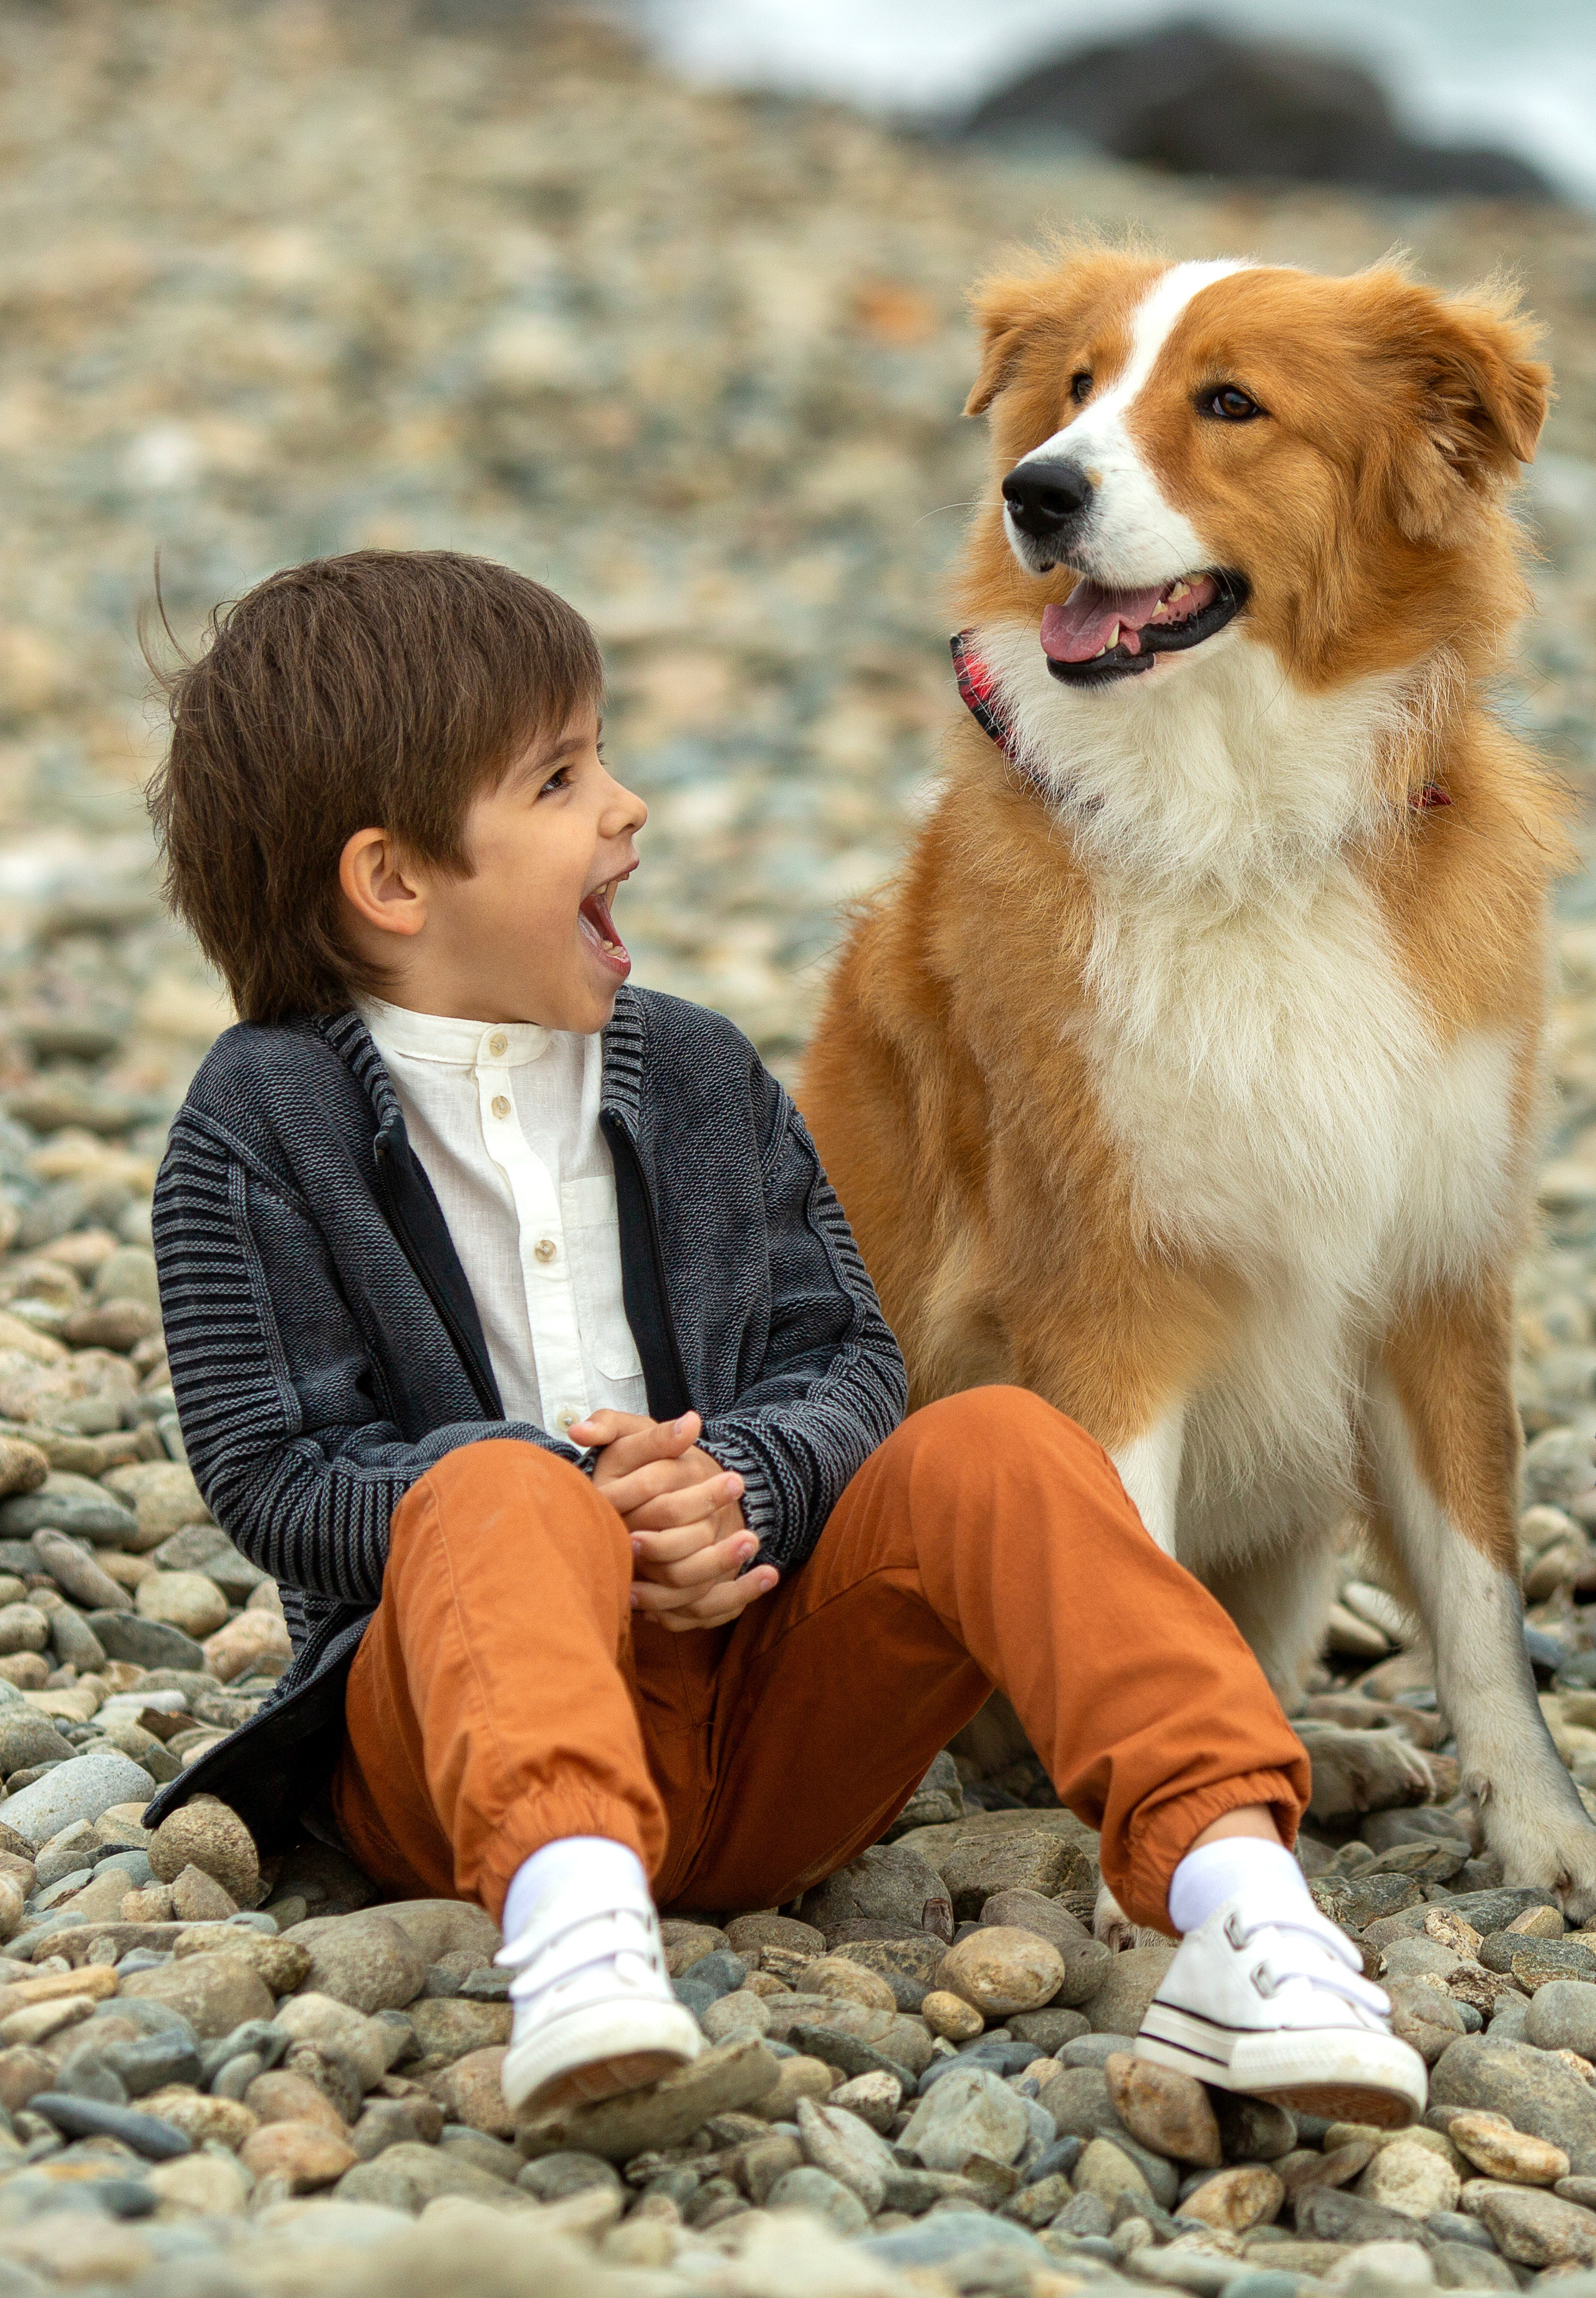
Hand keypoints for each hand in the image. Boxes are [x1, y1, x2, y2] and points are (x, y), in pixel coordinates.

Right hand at [569, 1408, 779, 1632]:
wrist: (637, 1500)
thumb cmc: (637, 1464)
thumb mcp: (635, 1437)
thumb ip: (654, 1433)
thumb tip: (691, 1422)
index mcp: (614, 1516)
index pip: (659, 1513)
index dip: (700, 1497)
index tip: (736, 1480)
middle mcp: (624, 1555)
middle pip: (670, 1559)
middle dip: (714, 1541)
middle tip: (752, 1525)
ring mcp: (643, 1584)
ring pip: (683, 1590)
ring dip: (723, 1566)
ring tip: (754, 1542)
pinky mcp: (665, 1604)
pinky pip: (700, 1613)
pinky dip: (738, 1595)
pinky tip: (768, 1574)